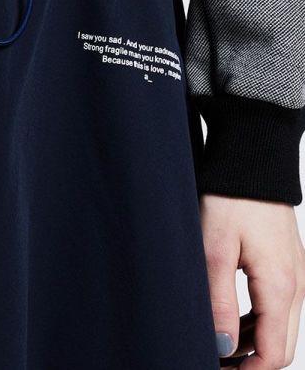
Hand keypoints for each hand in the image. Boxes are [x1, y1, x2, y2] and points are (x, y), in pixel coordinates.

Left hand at [200, 193, 304, 367]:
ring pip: (278, 327)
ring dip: (249, 342)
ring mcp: (295, 275)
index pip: (274, 355)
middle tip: (213, 361)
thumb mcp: (215, 248)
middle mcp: (296, 286)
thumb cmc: (231, 198)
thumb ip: (219, 300)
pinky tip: (227, 316)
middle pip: (280, 347)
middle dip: (249, 363)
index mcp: (281, 287)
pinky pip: (276, 305)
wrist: (252, 160)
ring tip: (213, 340)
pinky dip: (254, 320)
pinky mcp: (286, 264)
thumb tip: (221, 345)